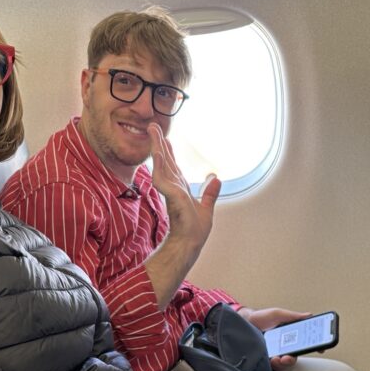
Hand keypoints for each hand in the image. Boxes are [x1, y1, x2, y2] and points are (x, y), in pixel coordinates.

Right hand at [149, 122, 220, 254]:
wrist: (190, 244)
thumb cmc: (194, 232)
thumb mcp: (206, 208)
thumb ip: (210, 193)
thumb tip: (216, 178)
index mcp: (180, 190)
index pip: (173, 167)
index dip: (168, 152)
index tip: (164, 140)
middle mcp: (173, 187)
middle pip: (165, 160)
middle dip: (159, 142)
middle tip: (153, 126)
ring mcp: (170, 191)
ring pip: (162, 164)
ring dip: (157, 146)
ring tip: (153, 130)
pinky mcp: (171, 195)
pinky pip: (163, 177)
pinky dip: (160, 164)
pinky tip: (157, 152)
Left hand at [240, 307, 311, 370]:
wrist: (244, 321)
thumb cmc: (262, 317)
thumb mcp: (278, 314)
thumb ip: (293, 316)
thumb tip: (310, 315)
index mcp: (290, 336)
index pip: (305, 343)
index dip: (315, 346)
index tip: (322, 348)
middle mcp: (284, 346)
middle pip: (294, 356)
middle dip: (293, 359)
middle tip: (289, 357)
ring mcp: (274, 353)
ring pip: (283, 363)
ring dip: (282, 363)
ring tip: (277, 359)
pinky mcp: (265, 358)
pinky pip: (271, 365)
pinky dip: (272, 364)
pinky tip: (270, 359)